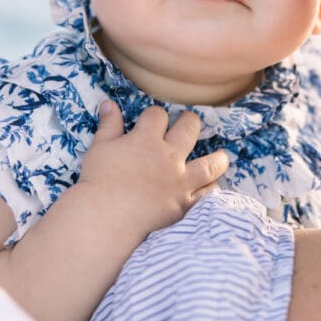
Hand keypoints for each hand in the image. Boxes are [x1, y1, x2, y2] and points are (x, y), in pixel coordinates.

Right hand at [77, 101, 228, 239]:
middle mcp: (169, 156)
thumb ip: (109, 125)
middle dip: (190, 122)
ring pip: (210, 164)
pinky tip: (213, 187)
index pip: (157, 115)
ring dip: (218, 158)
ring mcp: (180, 180)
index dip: (155, 115)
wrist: (107, 216)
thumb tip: (109, 103)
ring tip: (221, 156)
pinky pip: (206, 194)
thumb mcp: (99, 148)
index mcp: (147, 139)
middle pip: (189, 130)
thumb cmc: (99, 180)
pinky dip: (211, 189)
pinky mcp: (184, 203)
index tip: (152, 119)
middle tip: (189, 122)